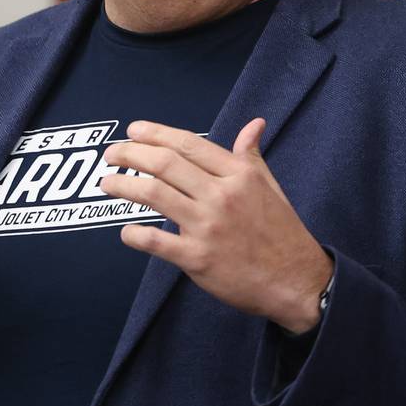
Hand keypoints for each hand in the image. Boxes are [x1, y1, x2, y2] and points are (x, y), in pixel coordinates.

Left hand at [101, 119, 331, 333]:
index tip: (134, 130)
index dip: (157, 134)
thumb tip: (254, 124)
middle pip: (166, 164)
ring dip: (125, 185)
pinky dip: (135, 235)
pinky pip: (157, 241)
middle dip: (131, 154)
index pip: (190, 145)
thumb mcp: (270, 187)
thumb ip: (252, 156)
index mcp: (239, 175)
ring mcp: (209, 227)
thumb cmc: (283, 233)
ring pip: (155, 195)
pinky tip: (126, 232)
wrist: (297, 281)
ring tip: (107, 183)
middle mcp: (221, 195)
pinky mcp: (198, 258)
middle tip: (111, 154)